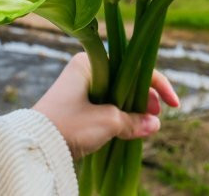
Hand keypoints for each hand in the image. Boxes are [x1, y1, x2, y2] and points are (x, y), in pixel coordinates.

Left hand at [33, 53, 179, 158]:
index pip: (133, 66)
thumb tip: (154, 124)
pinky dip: (120, 115)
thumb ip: (133, 120)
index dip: (157, 84)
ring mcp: (81, 88)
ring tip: (146, 124)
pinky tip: (131, 128)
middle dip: (145, 97)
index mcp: (91, 61)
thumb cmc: (69, 125)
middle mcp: (86, 69)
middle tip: (156, 116)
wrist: (35, 145)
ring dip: (134, 108)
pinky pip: (106, 106)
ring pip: (117, 94)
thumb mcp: (107, 122)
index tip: (173, 104)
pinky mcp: (77, 106)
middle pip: (126, 79)